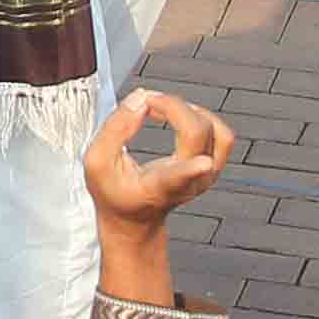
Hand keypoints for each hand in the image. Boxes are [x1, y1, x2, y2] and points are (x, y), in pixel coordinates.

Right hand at [82, 87, 235, 227]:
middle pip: (197, 133)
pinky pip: (221, 132)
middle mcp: (189, 183)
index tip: (202, 164)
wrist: (133, 218)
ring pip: (216, 130)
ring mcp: (206, 176)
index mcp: (159, 188)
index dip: (191, 169)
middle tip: (147, 102)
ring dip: (189, 109)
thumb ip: (115, 129)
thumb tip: (140, 100)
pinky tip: (179, 116)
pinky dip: (201, 115)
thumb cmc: (116, 193)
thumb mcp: (97, 163)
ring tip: (162, 109)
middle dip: (172, 105)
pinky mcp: (215, 167)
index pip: (177, 178)